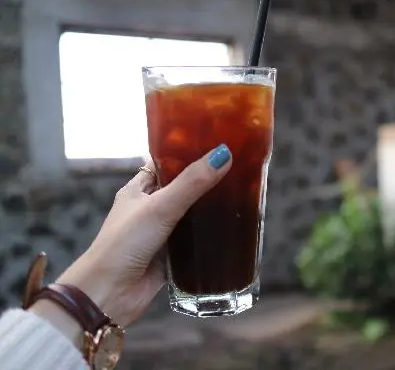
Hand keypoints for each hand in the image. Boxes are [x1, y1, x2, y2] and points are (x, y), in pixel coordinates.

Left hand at [53, 144, 231, 326]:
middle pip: (182, 189)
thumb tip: (223, 155)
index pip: (165, 163)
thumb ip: (192, 183)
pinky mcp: (170, 257)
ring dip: (210, 210)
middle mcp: (149, 209)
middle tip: (237, 169)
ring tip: (242, 195)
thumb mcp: (160, 207)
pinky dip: (209, 238)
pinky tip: (232, 230)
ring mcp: (160, 234)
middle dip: (205, 182)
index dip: (186, 153)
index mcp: (138, 191)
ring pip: (191, 216)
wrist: (109, 293)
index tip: (215, 144)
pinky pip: (194, 243)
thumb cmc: (125, 244)